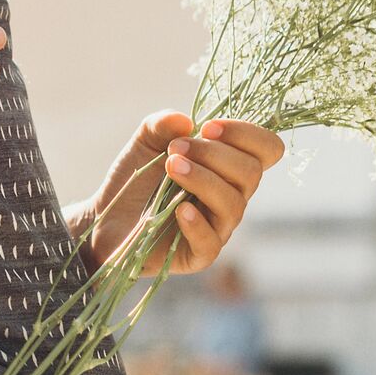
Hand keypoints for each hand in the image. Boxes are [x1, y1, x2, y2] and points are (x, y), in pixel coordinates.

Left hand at [80, 111, 285, 275]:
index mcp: (229, 167)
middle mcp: (232, 196)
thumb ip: (161, 125)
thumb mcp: (144, 143)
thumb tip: (185, 120)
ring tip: (171, 167)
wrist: (108, 217)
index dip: (247, 134)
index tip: (208, 127)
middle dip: (214, 154)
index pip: (266, 149)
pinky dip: (197, 223)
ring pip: (233, 204)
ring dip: (203, 180)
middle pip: (251, 173)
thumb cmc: (137, 179)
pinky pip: (211, 242)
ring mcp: (219, 227)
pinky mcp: (199, 254)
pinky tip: (178, 209)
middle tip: (176, 148)